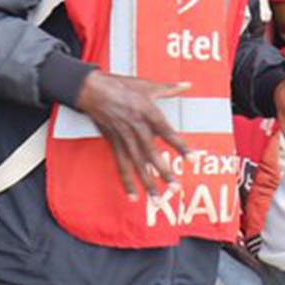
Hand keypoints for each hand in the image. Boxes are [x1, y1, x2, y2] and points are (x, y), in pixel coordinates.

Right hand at [74, 71, 188, 196]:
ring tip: (157, 200)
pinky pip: (121, 165)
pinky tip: (133, 196)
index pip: (168, 132)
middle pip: (152, 153)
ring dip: (147, 183)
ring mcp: (124, 137)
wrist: (92, 90)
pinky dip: (127, 182)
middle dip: (164, 172)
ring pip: (137, 164)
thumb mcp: (147, 85)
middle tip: (175, 188)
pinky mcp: (114, 143)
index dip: (180, 146)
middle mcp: (136, 127)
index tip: (192, 159)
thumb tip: (187, 84)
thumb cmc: (121, 86)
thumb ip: (169, 88)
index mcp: (148, 112)